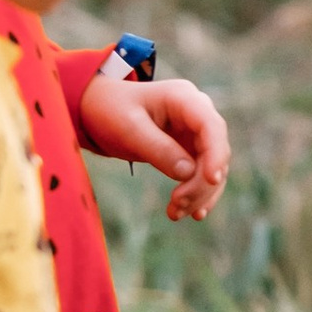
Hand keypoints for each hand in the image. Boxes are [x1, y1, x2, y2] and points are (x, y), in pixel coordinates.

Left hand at [79, 68, 230, 220]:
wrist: (95, 110)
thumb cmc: (109, 111)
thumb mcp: (127, 128)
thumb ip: (158, 149)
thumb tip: (188, 173)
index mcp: (183, 98)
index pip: (211, 126)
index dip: (216, 153)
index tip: (211, 180)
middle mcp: (196, 114)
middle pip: (215, 151)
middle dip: (201, 182)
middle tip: (178, 203)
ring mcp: (195, 133)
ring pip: (212, 167)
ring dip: (199, 193)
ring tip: (175, 213)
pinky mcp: (190, 150)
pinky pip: (201, 175)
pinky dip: (197, 194)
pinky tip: (191, 213)